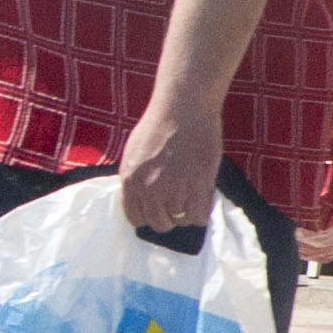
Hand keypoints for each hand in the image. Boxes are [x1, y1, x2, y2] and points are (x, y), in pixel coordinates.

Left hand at [115, 88, 227, 245]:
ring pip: (181, 220)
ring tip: (192, 196)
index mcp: (129, 180)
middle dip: (169, 217)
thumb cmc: (159, 124)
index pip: (135, 217)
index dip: (148, 216)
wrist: (182, 110)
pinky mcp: (197, 186)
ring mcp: (173, 189)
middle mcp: (148, 189)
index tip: (158, 211)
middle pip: (159, 223)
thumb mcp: (134, 152)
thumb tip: (141, 196)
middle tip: (178, 204)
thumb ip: (136, 177)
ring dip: (187, 212)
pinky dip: (202, 213)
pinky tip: (202, 199)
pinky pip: (198, 217)